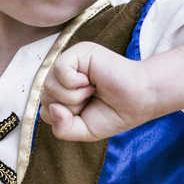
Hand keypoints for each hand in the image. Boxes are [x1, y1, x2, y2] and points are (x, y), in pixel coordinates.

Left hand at [39, 40, 155, 140]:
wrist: (139, 101)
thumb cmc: (113, 114)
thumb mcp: (82, 131)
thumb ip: (61, 128)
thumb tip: (53, 108)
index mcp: (63, 93)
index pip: (46, 110)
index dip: (64, 119)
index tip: (86, 112)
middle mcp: (64, 77)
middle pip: (44, 98)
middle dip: (69, 108)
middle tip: (91, 100)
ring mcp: (71, 63)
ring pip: (49, 86)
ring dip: (73, 97)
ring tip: (92, 90)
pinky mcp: (79, 52)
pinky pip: (59, 70)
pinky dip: (74, 82)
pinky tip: (90, 80)